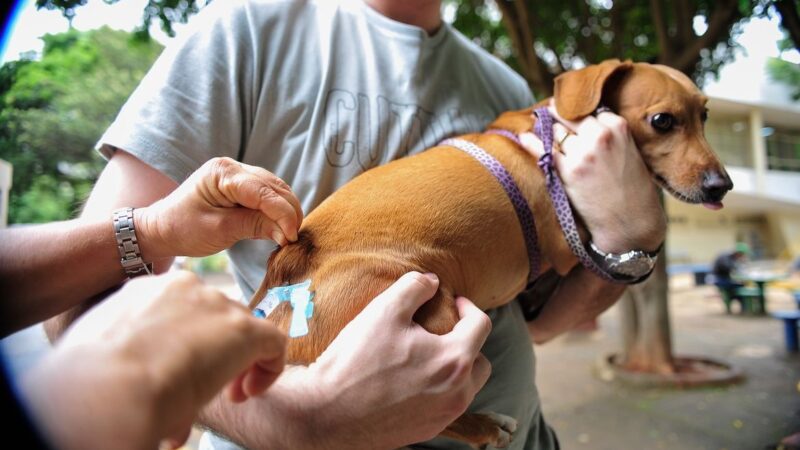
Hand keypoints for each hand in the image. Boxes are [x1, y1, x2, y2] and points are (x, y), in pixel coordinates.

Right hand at [22, 271, 286, 449]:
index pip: (182, 307)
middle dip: (216, 353)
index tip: (179, 371)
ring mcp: (217, 305)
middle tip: (207, 388)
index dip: (189, 341)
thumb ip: (139, 361)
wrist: (108, 386)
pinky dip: (269, 369)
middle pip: (217, 317)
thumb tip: (159, 392)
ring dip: (240, 363)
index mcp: (145, 290)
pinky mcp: (244, 329)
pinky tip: (245, 394)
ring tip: (228, 396)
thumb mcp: (111, 359)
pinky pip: (274, 343)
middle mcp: (185, 288)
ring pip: (244, 329)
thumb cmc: (93, 381)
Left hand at [137, 157, 302, 259]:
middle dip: (289, 212)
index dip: (283, 213)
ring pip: (276, 189)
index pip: (263, 192)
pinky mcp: (242, 185)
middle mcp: (233, 167)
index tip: (292, 236)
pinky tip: (281, 226)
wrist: (162, 228)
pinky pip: (268, 195)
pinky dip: (278, 210)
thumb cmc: (183, 229)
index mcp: (223, 173)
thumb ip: (254, 226)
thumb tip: (287, 233)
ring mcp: (238, 174)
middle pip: (274, 187)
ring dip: (287, 211)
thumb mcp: (219, 230)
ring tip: (290, 235)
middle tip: (294, 239)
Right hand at [301, 272, 492, 448]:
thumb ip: (414, 287)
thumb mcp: (384, 310)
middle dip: (467, 342)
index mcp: (454, 360)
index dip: (468, 307)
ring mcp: (444, 417)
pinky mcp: (427, 431)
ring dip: (455, 368)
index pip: (481, 325)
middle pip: (480, 361)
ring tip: (427, 355)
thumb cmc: (356, 360)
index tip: (452, 302)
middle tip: (443, 330)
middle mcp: (457, 393)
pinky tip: (412, 380)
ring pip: (465, 387)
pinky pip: (445, 406)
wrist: (326, 413)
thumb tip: (432, 281)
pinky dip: (438, 390)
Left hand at [520, 101, 664, 252]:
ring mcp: (583, 153)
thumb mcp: (628, 150)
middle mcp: (600, 136)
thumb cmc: (631, 188)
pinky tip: (525, 137)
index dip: (577, 114)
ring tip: (538, 126)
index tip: (567, 112)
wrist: (631, 221)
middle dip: (558, 116)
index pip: (589, 110)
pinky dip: (532, 142)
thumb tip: (580, 120)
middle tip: (547, 113)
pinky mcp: (569, 172)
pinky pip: (544, 151)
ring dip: (547, 130)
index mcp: (618, 127)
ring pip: (556, 132)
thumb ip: (609, 134)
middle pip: (569, 116)